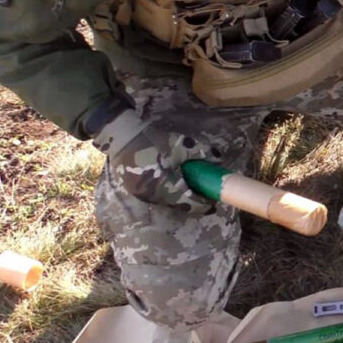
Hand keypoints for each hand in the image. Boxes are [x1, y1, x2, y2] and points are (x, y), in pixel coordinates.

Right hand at [93, 111, 213, 210]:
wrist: (122, 137)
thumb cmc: (154, 141)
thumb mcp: (181, 144)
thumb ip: (202, 152)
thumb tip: (220, 159)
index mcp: (167, 187)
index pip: (190, 203)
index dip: (204, 204)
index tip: (213, 199)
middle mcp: (155, 196)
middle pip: (180, 205)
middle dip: (194, 201)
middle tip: (205, 194)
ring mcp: (144, 195)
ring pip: (169, 202)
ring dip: (181, 198)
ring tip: (192, 189)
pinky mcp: (136, 190)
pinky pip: (158, 197)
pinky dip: (170, 193)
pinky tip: (176, 185)